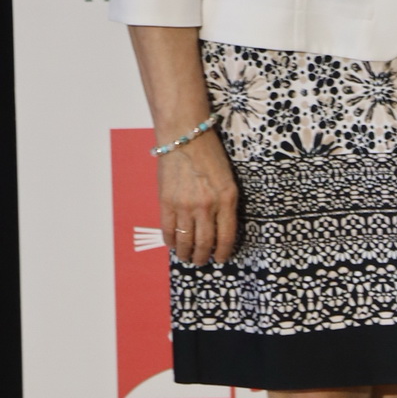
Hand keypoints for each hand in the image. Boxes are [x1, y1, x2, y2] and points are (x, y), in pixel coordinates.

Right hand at [160, 130, 238, 264]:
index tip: (221, 259)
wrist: (185, 135)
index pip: (227, 236)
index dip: (224, 252)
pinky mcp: (166, 202)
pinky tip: (174, 245)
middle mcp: (207, 205)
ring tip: (188, 257)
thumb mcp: (228, 178)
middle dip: (204, 257)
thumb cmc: (210, 153)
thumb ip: (226, 203)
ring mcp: (185, 205)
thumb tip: (221, 227)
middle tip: (203, 261)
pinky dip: (171, 242)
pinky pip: (168, 230)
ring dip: (187, 253)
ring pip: (186, 241)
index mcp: (227, 199)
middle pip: (205, 243)